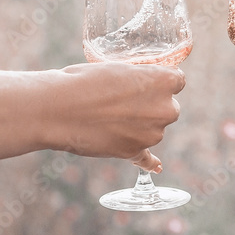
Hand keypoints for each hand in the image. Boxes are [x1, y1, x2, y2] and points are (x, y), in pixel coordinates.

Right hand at [45, 62, 185, 171]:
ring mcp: (152, 134)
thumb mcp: (118, 68)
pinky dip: (150, 162)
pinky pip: (147, 159)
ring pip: (154, 129)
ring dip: (140, 125)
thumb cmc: (84, 82)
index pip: (178, 80)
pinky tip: (157, 166)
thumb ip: (140, 77)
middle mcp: (165, 109)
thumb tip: (144, 84)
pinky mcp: (134, 152)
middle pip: (169, 107)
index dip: (162, 81)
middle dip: (153, 105)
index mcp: (165, 82)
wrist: (57, 110)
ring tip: (108, 117)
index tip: (149, 83)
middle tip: (124, 101)